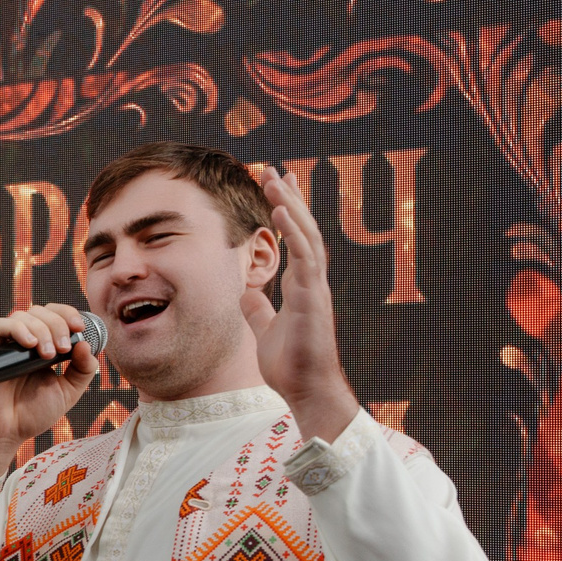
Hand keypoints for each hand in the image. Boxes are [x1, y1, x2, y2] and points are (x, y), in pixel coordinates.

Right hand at [0, 302, 96, 492]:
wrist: (7, 433)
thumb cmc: (33, 414)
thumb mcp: (69, 391)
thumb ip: (83, 369)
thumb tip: (85, 343)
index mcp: (44, 346)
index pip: (55, 315)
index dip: (68, 314)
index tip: (79, 327)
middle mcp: (25, 341)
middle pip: (41, 311)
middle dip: (57, 325)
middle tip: (62, 349)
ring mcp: (7, 345)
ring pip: (23, 315)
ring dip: (41, 330)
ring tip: (47, 356)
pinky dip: (18, 329)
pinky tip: (31, 345)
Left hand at [247, 168, 359, 441]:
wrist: (306, 390)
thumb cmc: (290, 365)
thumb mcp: (265, 330)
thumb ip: (258, 309)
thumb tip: (245, 292)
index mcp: (300, 286)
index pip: (295, 240)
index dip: (288, 212)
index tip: (278, 186)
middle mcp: (311, 281)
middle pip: (303, 229)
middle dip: (290, 198)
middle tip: (275, 170)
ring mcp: (316, 287)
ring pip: (307, 236)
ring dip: (291, 205)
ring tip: (276, 178)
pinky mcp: (314, 298)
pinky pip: (306, 257)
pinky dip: (294, 231)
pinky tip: (282, 210)